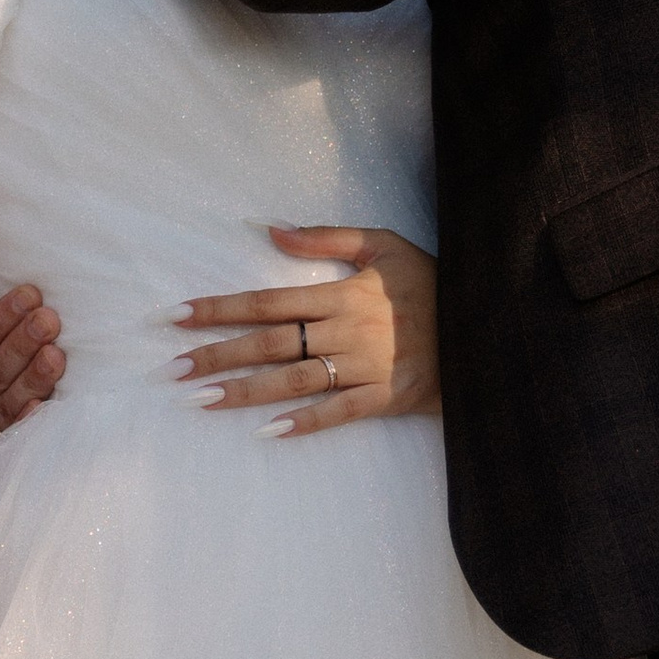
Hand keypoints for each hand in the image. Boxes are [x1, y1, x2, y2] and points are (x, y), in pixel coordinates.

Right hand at [0, 282, 64, 438]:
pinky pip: (16, 433)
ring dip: (30, 376)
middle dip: (21, 341)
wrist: (43, 419)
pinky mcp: (10, 445)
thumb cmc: (24, 363)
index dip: (0, 316)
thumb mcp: (4, 338)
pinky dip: (26, 418)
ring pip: (6, 399)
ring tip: (54, 356)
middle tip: (47, 319)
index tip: (30, 294)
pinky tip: (40, 405)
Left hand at [173, 225, 440, 436]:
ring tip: (200, 399)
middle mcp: (347, 330)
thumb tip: (269, 227)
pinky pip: (340, 412)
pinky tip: (267, 431)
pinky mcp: (388, 397)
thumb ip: (326, 237)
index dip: (219, 309)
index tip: (175, 317)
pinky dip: (305, 422)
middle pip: (270, 344)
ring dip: (245, 391)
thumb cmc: (430, 281)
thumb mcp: (385, 244)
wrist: (488, 321)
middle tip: (170, 369)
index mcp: (341, 293)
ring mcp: (367, 366)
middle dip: (217, 355)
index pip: (266, 301)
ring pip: (294, 381)